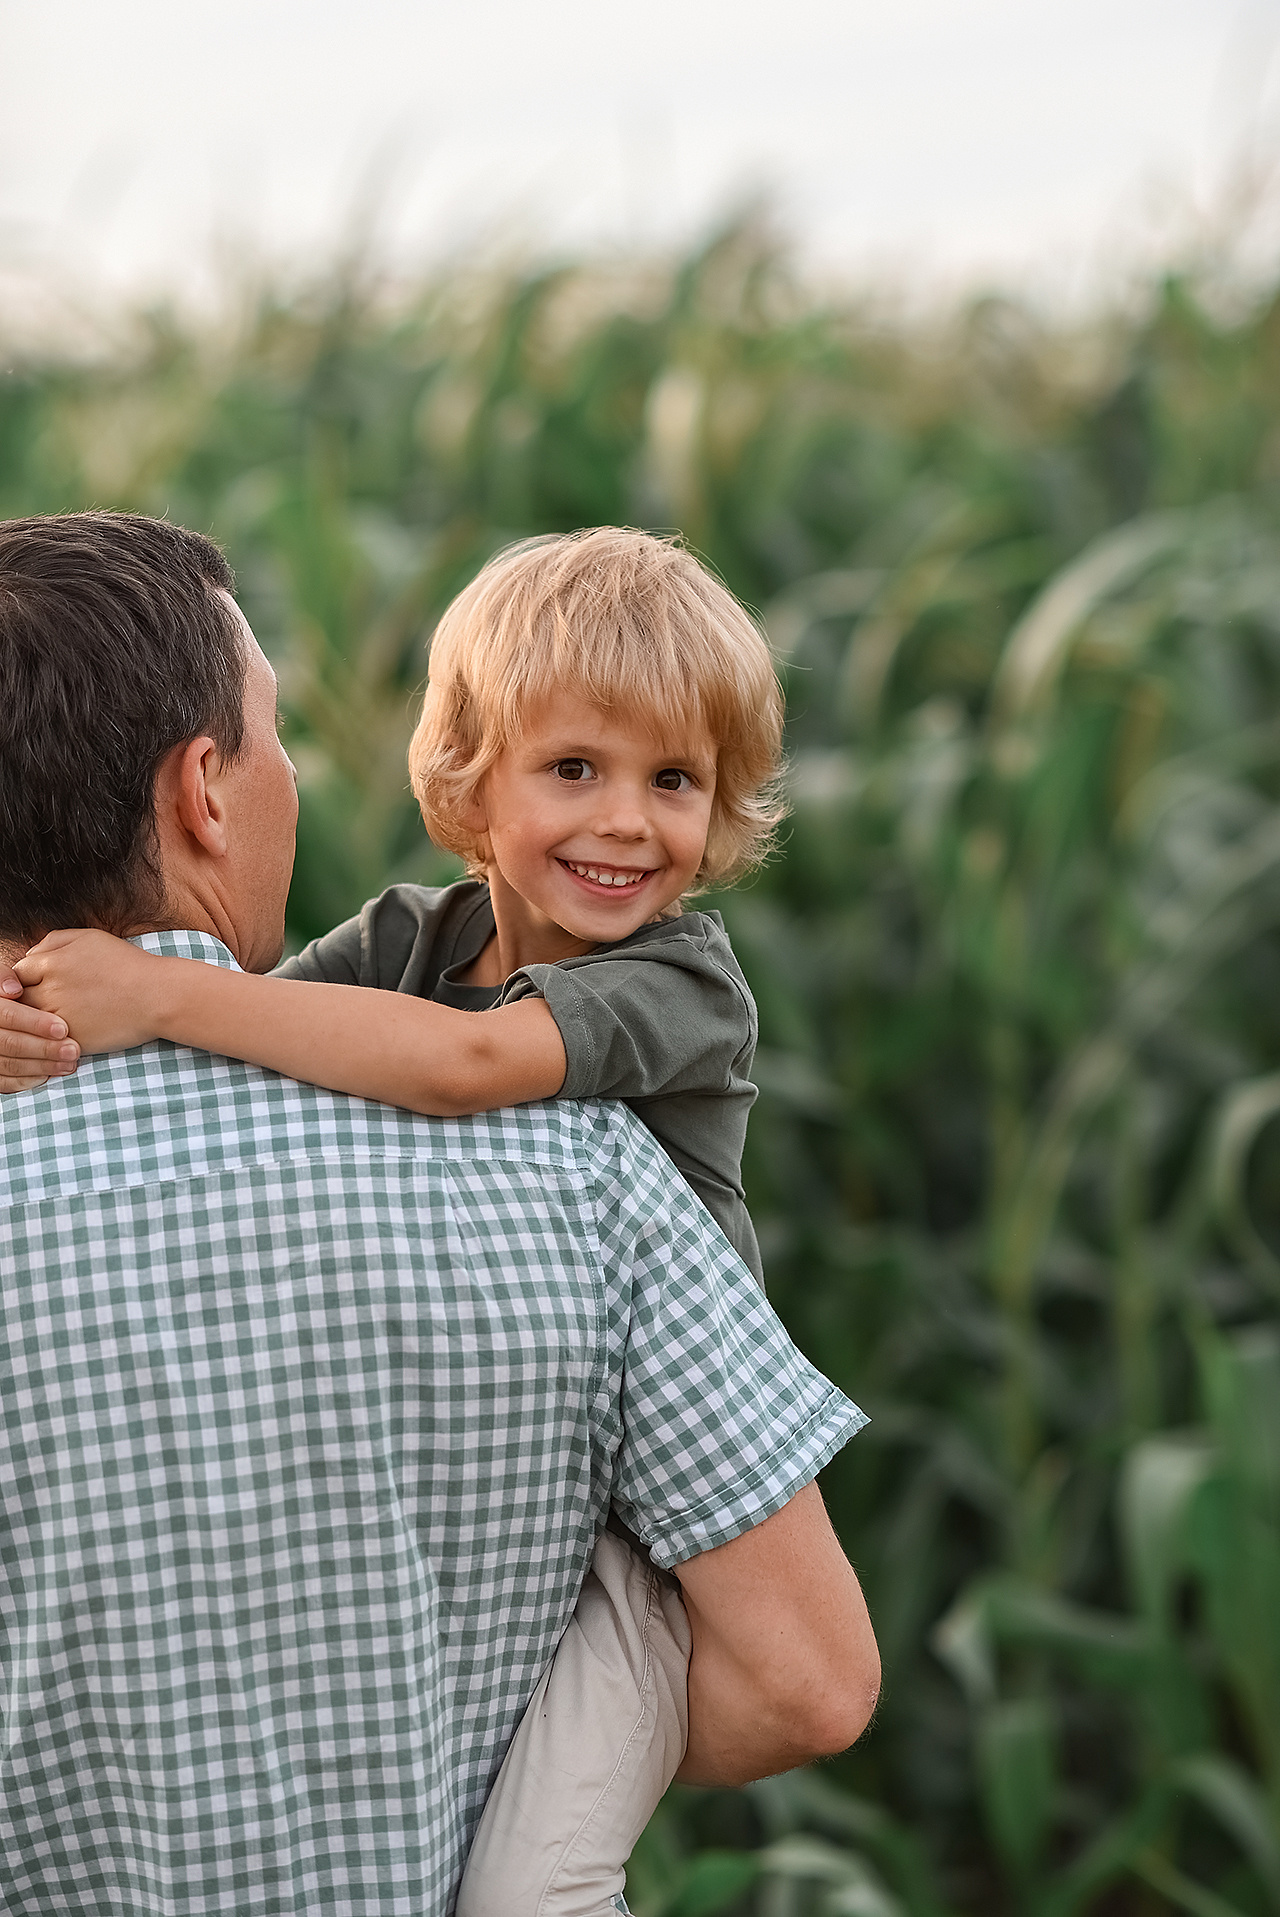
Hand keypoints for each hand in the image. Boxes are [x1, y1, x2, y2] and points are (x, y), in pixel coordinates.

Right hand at [0, 967, 79, 1093]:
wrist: (7, 1015)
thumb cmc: (8, 988)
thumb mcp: (4, 976)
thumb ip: (5, 976)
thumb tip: (14, 990)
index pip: (6, 1015)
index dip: (34, 1022)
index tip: (63, 1028)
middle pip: (8, 1043)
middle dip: (43, 1048)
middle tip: (73, 1050)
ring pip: (7, 1065)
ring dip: (41, 1066)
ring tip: (70, 1063)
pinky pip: (3, 1082)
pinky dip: (26, 1081)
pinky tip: (48, 1075)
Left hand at [15, 928, 167, 1055]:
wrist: (158, 996)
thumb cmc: (127, 965)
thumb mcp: (90, 938)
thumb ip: (54, 941)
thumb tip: (30, 955)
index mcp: (51, 963)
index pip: (16, 973)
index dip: (26, 979)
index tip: (39, 984)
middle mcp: (49, 989)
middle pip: (19, 999)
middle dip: (28, 1000)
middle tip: (48, 1002)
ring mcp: (58, 1017)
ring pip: (30, 1023)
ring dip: (38, 1021)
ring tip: (55, 1019)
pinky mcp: (70, 1040)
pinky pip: (48, 1041)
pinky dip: (52, 1039)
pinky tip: (66, 1032)